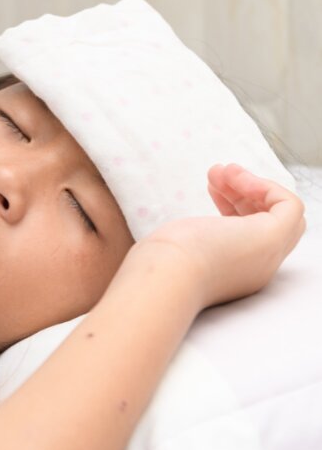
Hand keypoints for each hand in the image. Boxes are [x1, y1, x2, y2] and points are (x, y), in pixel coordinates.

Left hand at [137, 163, 305, 309]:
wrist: (163, 278)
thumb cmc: (159, 265)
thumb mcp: (178, 248)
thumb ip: (191, 240)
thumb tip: (184, 231)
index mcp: (233, 274)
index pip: (251, 237)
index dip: (235, 206)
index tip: (211, 188)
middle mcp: (255, 268)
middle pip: (269, 223)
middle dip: (244, 192)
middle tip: (216, 174)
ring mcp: (267, 256)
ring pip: (281, 214)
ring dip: (251, 184)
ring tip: (219, 171)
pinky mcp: (272, 239)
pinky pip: (290, 205)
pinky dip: (266, 186)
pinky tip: (235, 177)